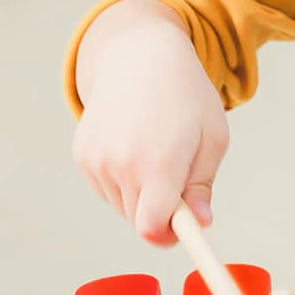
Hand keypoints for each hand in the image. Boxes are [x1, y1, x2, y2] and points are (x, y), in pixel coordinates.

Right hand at [72, 0, 228, 245]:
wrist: (141, 56)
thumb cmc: (187, 97)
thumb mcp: (212, 137)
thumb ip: (202, 185)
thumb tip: (200, 223)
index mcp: (160, 162)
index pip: (152, 228)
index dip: (169, 237)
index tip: (183, 230)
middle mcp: (122, 163)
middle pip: (139, 221)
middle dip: (162, 213)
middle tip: (179, 177)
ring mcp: (97, 159)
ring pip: (122, 207)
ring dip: (142, 195)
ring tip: (157, 153)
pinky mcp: (82, 154)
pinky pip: (106, 189)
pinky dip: (123, 180)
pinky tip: (135, 146)